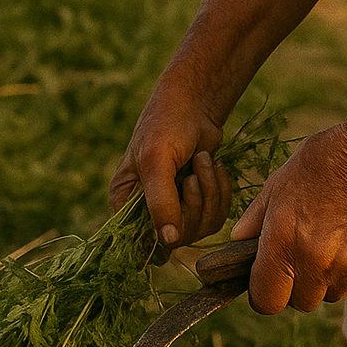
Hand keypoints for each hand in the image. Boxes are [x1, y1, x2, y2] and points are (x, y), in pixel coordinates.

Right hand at [109, 80, 232, 248]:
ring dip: (210, 193)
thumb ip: (160, 202)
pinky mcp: (199, 202)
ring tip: (204, 161)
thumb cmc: (168, 126)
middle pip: (179, 237)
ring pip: (201, 228)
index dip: (166, 229)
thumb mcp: (157, 161)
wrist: (195, 104)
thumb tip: (169, 242)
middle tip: (194, 171)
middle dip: (195, 202)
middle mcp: (147, 210)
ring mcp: (175, 207)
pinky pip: (216, 216)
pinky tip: (215, 166)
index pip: (144, 242)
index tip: (179, 197)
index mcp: (125, 202)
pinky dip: (222, 191)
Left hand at [228, 121, 346, 314]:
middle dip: (297, 285)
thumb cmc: (327, 161)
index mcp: (282, 240)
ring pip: (328, 297)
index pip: (265, 301)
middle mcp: (312, 260)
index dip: (265, 292)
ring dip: (326, 280)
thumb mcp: (281, 181)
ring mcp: (345, 266)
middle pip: (299, 303)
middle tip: (304, 254)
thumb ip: (256, 217)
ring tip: (331, 243)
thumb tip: (238, 241)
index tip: (271, 278)